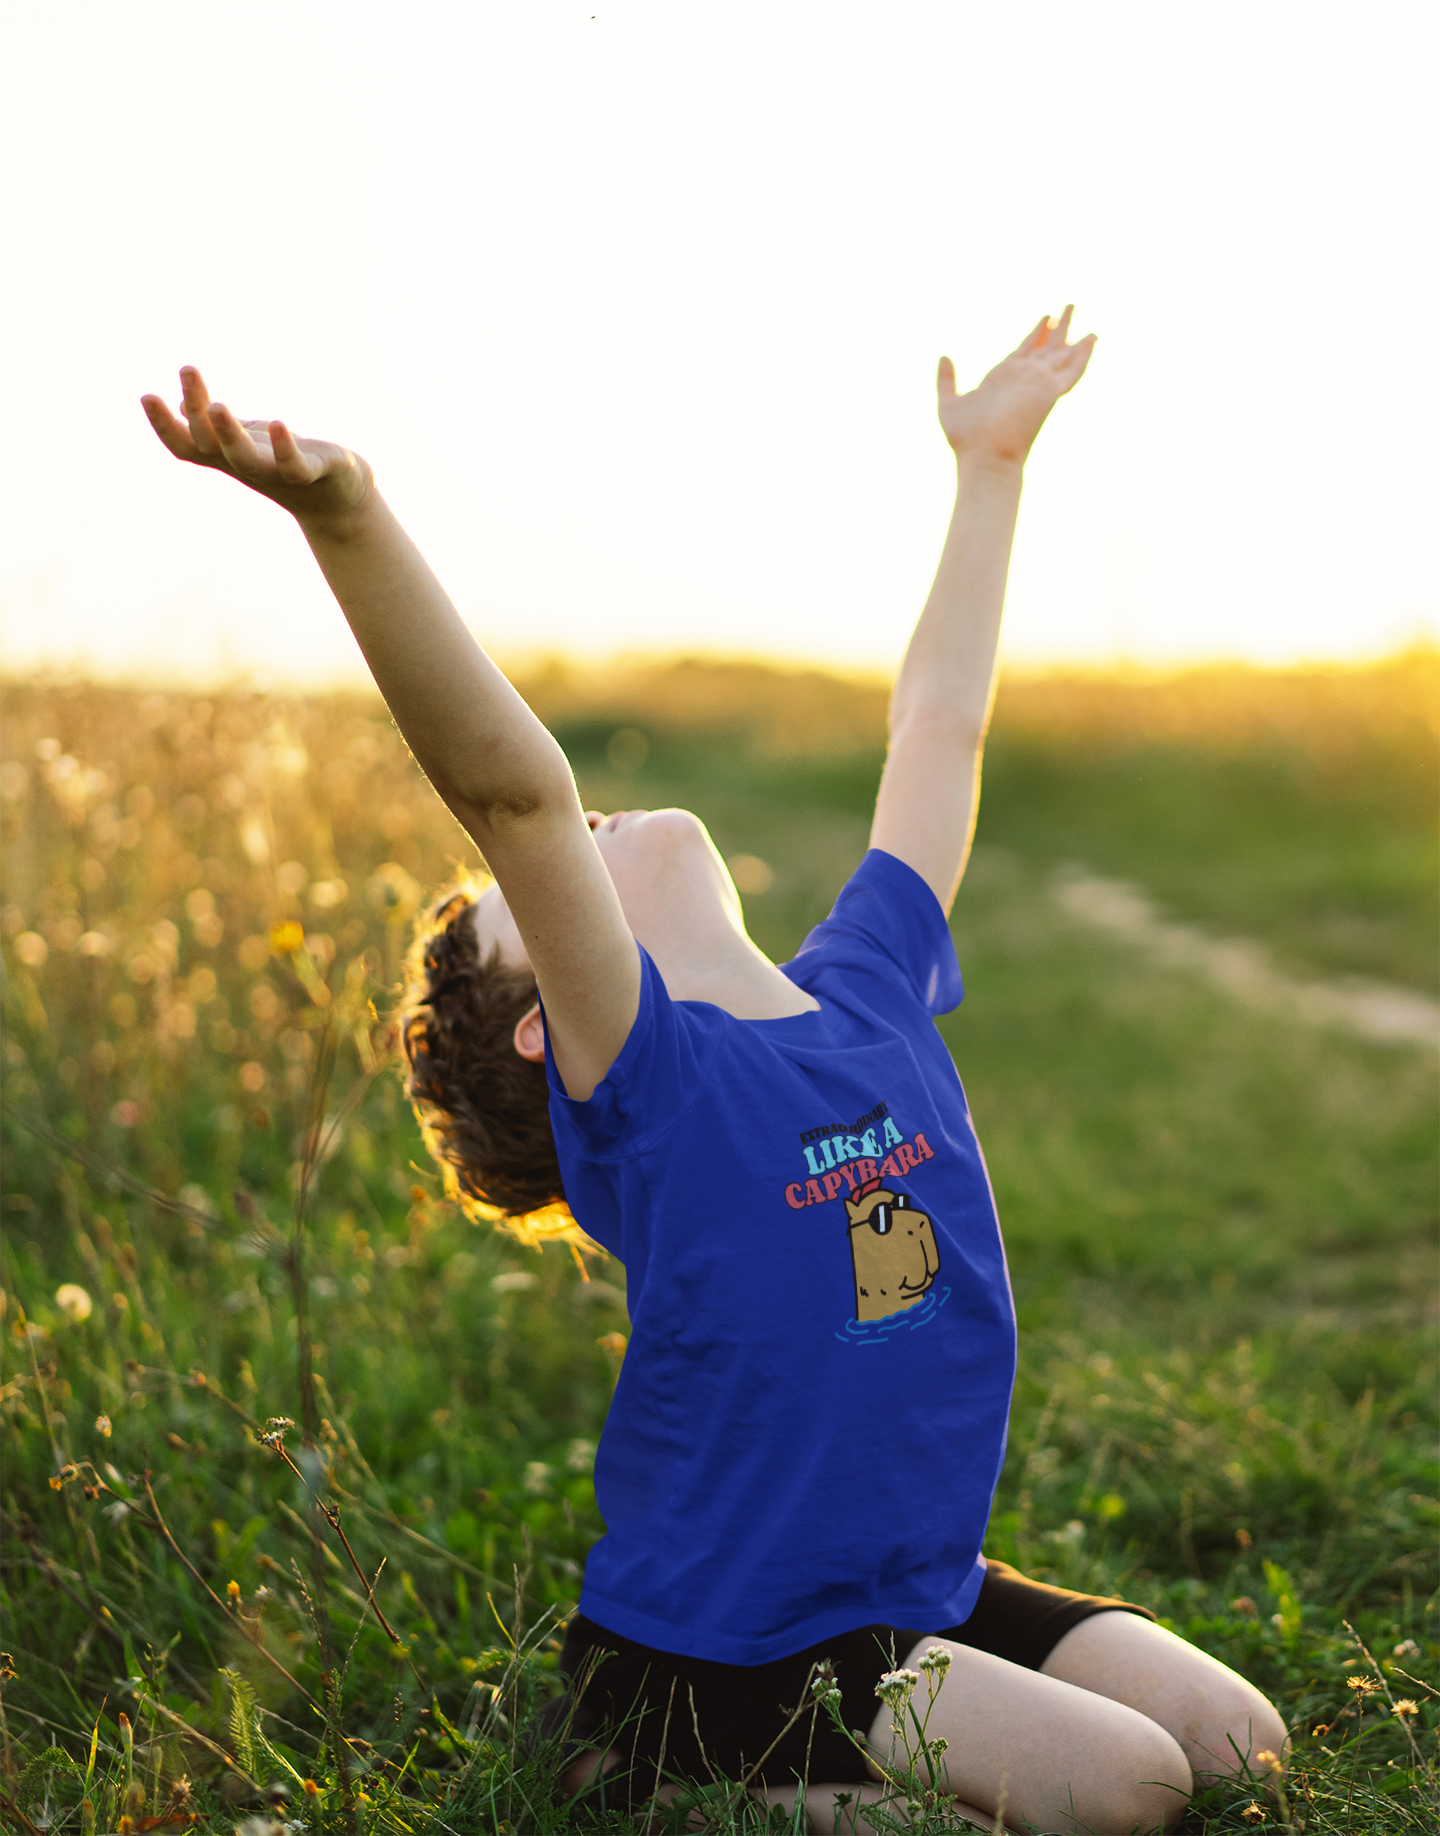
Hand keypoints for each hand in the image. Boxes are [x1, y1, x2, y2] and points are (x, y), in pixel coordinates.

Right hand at [141, 366, 373, 525]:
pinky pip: (294, 465)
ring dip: (229, 433)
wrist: (338, 501)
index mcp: (227, 457)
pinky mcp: (310, 474)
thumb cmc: (287, 464)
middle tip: (188, 368)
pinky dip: (284, 446)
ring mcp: (276, 474)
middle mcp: (245, 468)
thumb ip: (216, 426)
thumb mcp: (247, 440)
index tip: (147, 395)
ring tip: (218, 406)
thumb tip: (182, 405)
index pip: (186, 445)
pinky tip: (277, 424)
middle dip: (196, 411)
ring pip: (245, 459)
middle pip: (210, 445)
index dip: (164, 425)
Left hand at [937, 307, 1095, 466]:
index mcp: (1003, 379)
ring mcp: (1038, 384)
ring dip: (1070, 330)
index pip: (1025, 350)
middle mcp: (1023, 379)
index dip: (1036, 333)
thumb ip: (946, 379)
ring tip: (1077, 308)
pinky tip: (1092, 340)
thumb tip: (944, 356)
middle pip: (1046, 346)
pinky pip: (1073, 371)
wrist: (983, 457)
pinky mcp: (1050, 392)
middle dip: (1058, 326)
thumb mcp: (949, 403)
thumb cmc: (964, 439)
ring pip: (1060, 352)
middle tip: (1069, 304)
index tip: (1046, 317)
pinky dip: (1083, 356)